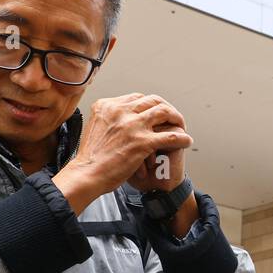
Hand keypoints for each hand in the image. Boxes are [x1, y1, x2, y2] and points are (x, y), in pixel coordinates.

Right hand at [52, 93, 191, 211]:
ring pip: (164, 112)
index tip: (156, 113)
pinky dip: (181, 138)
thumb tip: (119, 117)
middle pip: (152, 100)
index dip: (150, 105)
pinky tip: (186, 141)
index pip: (136, 97)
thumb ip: (109, 118)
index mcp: (108, 106)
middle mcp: (120, 111)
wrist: (87, 174)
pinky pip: (170, 136)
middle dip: (166, 108)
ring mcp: (132, 125)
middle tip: (173, 117)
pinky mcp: (142, 142)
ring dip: (177, 118)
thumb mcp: (96, 127)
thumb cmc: (91, 158)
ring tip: (182, 126)